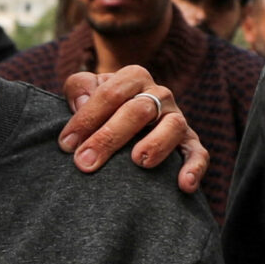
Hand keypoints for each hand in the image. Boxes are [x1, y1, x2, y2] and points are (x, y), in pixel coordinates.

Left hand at [59, 66, 207, 194]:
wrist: (125, 122)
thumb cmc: (101, 110)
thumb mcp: (85, 92)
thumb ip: (79, 88)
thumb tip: (83, 101)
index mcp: (133, 78)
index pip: (111, 93)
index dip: (87, 118)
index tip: (66, 144)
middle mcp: (159, 94)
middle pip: (138, 110)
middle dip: (109, 137)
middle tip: (85, 162)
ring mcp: (177, 118)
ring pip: (173, 126)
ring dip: (156, 144)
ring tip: (138, 162)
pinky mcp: (190, 142)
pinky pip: (198, 153)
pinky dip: (194, 168)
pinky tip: (183, 185)